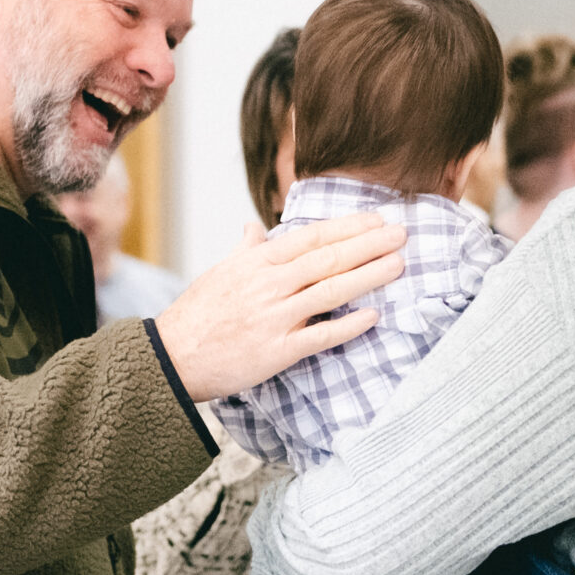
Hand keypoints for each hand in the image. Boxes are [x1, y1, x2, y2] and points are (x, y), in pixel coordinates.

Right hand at [152, 213, 404, 399]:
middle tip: (401, 233)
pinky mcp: (277, 351)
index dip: (348, 226)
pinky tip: (373, 316)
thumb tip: (254, 227)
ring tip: (398, 265)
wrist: (172, 356)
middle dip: (369, 244)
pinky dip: (347, 326)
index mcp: (256, 261)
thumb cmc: (198, 313)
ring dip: (367, 277)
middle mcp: (268, 285)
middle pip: (328, 259)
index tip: (376, 218)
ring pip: (330, 292)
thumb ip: (245, 249)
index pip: (312, 237)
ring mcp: (274, 318)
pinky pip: (319, 336)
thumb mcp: (220, 272)